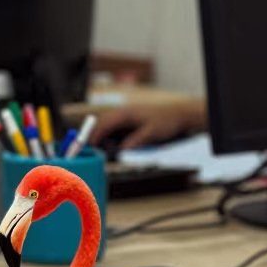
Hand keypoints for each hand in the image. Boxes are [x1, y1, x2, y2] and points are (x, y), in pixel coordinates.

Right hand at [90, 99, 207, 150]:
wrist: (179, 115)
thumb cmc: (166, 121)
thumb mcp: (152, 133)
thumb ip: (136, 141)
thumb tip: (122, 150)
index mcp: (126, 114)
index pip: (104, 124)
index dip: (93, 136)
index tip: (87, 148)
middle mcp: (123, 114)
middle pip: (101, 126)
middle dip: (94, 139)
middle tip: (90, 153)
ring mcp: (126, 119)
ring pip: (107, 130)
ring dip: (104, 141)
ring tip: (105, 153)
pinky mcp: (129, 125)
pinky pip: (115, 133)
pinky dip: (111, 141)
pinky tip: (115, 149)